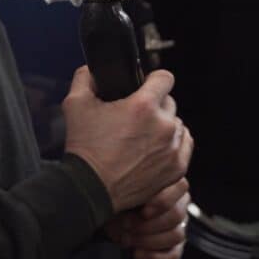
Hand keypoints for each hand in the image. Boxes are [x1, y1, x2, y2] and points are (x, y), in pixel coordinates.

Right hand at [63, 66, 193, 211]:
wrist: (91, 187)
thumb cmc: (84, 148)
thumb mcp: (74, 104)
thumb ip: (85, 77)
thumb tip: (92, 70)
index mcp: (143, 106)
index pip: (165, 78)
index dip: (153, 79)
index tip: (146, 85)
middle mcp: (163, 125)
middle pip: (170, 102)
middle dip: (154, 105)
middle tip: (136, 117)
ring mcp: (172, 148)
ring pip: (178, 124)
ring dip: (165, 126)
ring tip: (144, 136)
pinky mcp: (176, 168)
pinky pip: (184, 146)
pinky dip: (173, 145)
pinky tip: (155, 148)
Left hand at [105, 178, 190, 258]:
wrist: (108, 215)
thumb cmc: (118, 199)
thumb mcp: (123, 190)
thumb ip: (133, 189)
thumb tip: (132, 195)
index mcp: (171, 183)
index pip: (181, 188)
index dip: (162, 202)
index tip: (143, 211)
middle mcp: (179, 203)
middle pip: (176, 215)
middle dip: (148, 224)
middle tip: (125, 225)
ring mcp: (179, 225)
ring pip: (176, 235)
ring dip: (148, 240)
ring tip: (126, 238)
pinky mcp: (175, 246)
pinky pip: (173, 255)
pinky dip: (154, 257)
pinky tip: (137, 253)